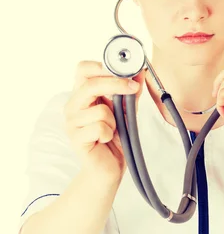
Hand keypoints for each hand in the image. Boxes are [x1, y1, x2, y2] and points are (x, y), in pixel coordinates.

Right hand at [64, 60, 145, 179]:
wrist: (108, 168)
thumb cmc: (115, 138)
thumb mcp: (126, 111)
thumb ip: (131, 92)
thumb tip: (140, 71)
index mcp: (82, 95)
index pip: (83, 69)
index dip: (103, 65)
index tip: (126, 69)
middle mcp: (73, 106)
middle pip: (90, 84)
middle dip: (115, 84)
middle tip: (133, 88)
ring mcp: (72, 123)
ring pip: (100, 110)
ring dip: (114, 121)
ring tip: (111, 130)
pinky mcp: (76, 139)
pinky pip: (99, 128)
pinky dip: (109, 134)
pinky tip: (105, 140)